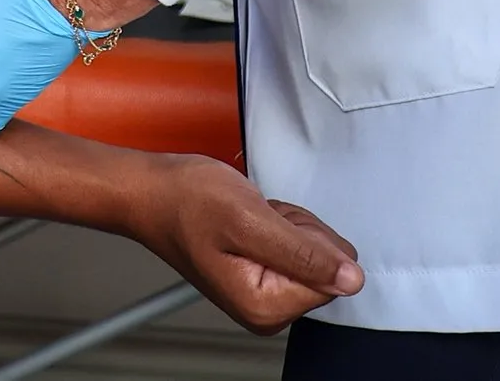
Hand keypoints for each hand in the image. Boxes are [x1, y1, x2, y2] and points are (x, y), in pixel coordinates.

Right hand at [129, 155, 363, 332]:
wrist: (149, 190)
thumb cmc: (183, 201)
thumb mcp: (249, 218)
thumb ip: (304, 253)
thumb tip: (350, 279)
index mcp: (264, 305)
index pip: (331, 278)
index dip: (306, 237)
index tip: (272, 223)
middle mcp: (265, 309)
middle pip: (324, 268)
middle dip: (297, 230)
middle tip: (257, 215)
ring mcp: (262, 294)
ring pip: (312, 254)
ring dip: (285, 224)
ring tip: (247, 214)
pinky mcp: (259, 276)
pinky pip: (294, 248)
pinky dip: (276, 223)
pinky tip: (247, 217)